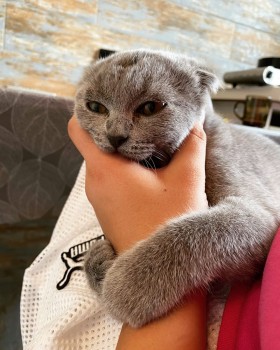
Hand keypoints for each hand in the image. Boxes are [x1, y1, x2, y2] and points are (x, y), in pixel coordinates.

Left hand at [68, 116, 207, 348]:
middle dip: (113, 129)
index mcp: (105, 169)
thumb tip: (193, 123)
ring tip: (145, 141)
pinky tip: (145, 168)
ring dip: (121, 150)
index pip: (77, 129)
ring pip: (101, 161)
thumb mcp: (187, 179)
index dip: (88, 110)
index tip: (107, 100)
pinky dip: (122, 168)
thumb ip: (192, 144)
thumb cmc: (169, 224)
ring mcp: (98, 198)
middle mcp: (94, 182)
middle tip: (136, 116)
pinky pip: (107, 179)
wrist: (160, 270)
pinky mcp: (107, 208)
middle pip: (93, 143)